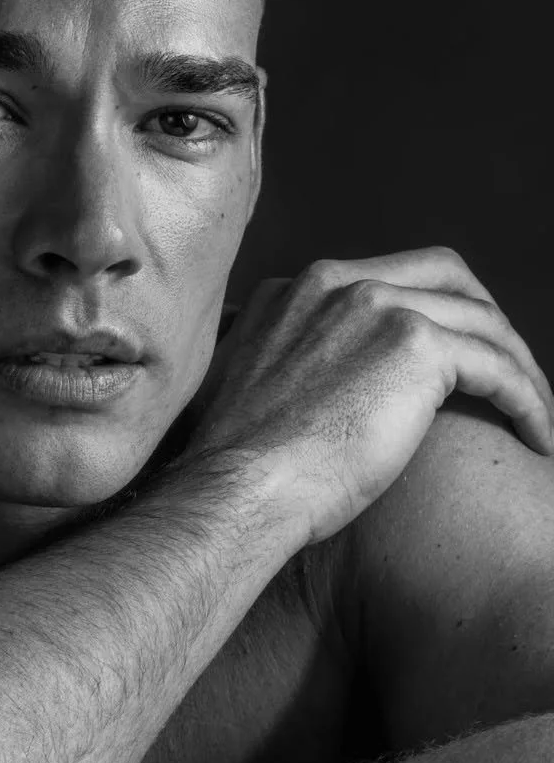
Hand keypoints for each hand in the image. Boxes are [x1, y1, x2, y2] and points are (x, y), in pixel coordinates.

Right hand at [179, 247, 553, 545]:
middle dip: (485, 318)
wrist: (238, 488)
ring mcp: (379, 307)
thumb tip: (309, 381)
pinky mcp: (417, 346)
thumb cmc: (241, 464)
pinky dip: (528, 400)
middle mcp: (339, 282)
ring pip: (482, 321)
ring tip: (533, 413)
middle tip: (505, 370)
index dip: (431, 310)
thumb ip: (284, 356)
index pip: (387, 277)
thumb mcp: (249, 382)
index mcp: (299, 287)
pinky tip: (537, 436)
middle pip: (445, 274)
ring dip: (518, 366)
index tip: (449, 357)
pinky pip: (499, 367)